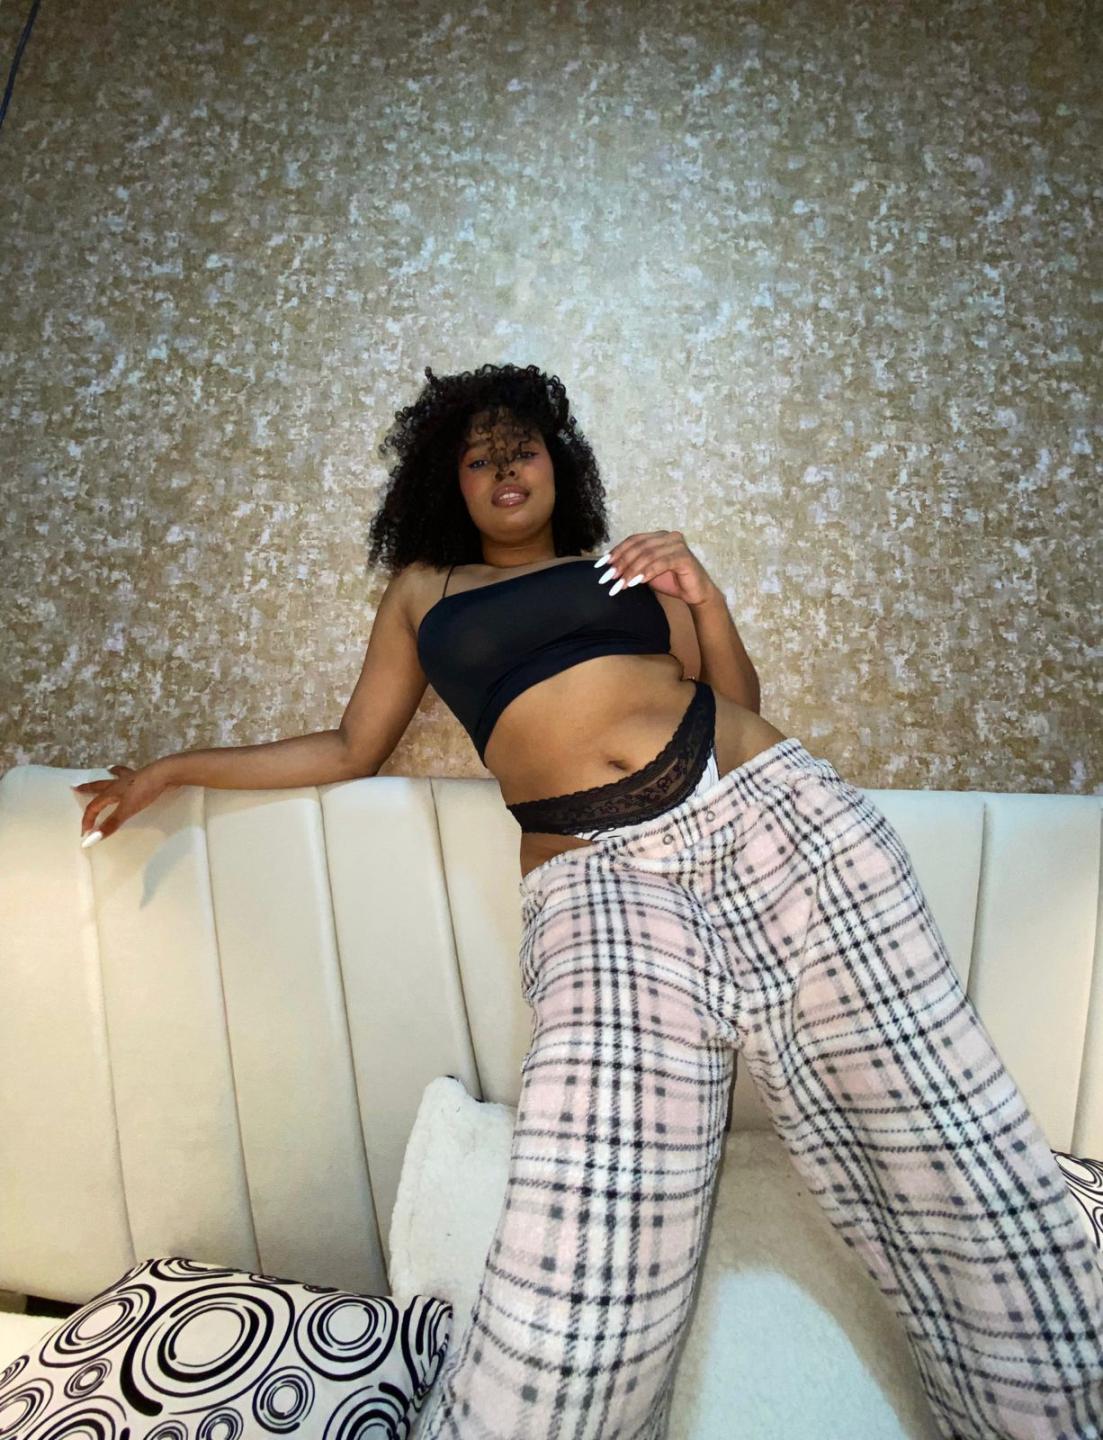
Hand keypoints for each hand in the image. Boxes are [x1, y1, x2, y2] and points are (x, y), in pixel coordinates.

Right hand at [71, 761, 173, 845]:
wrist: (165, 773)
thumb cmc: (145, 790)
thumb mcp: (127, 809)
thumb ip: (111, 823)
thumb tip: (92, 838)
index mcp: (112, 791)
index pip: (94, 806)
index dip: (88, 819)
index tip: (85, 832)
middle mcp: (119, 783)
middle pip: (99, 786)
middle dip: (88, 789)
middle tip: (77, 787)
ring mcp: (131, 778)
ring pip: (115, 777)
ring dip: (108, 776)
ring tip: (107, 771)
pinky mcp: (143, 777)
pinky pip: (131, 774)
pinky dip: (127, 773)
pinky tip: (131, 771)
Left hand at [594, 530, 715, 606]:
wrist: (695, 593)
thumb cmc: (672, 581)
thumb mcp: (646, 571)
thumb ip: (632, 565)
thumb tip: (609, 566)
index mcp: (658, 536)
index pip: (633, 540)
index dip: (616, 551)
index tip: (601, 566)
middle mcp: (668, 536)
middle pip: (638, 547)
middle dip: (621, 563)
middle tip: (609, 577)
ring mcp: (677, 545)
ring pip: (647, 555)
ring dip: (631, 570)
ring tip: (621, 584)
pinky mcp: (684, 557)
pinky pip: (661, 563)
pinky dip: (646, 572)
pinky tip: (636, 582)